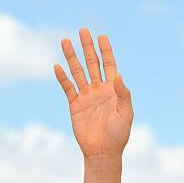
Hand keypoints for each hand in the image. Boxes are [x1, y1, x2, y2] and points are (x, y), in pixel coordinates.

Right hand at [54, 28, 132, 159]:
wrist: (103, 151)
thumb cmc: (119, 134)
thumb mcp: (125, 114)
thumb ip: (123, 94)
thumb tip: (119, 75)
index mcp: (114, 91)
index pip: (110, 66)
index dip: (106, 51)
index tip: (102, 37)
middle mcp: (100, 90)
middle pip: (92, 64)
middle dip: (88, 48)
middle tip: (83, 30)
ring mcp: (87, 96)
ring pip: (78, 72)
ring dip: (72, 57)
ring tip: (65, 41)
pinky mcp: (75, 105)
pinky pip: (67, 88)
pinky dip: (62, 78)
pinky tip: (57, 66)